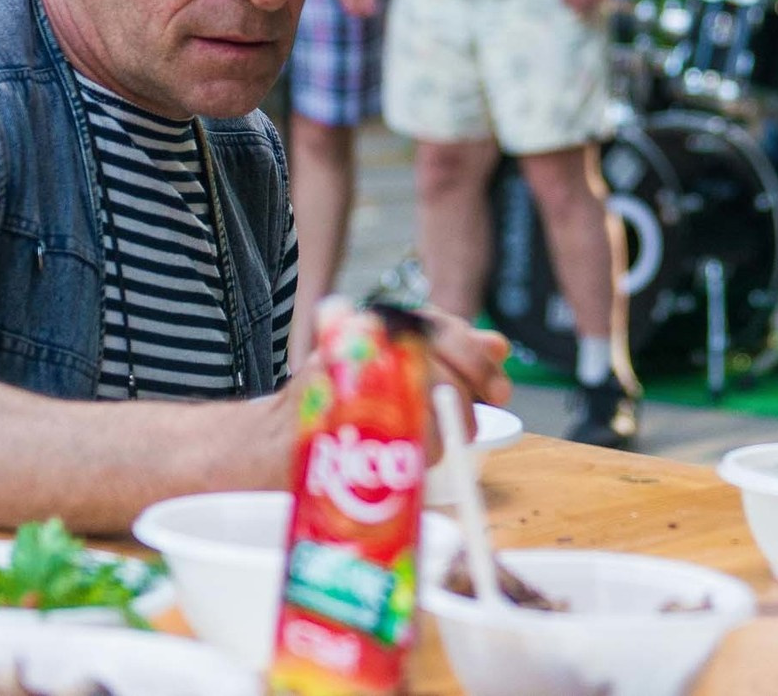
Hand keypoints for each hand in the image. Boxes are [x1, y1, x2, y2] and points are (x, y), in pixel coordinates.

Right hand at [274, 301, 511, 466]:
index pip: (440, 327)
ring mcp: (339, 368)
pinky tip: (407, 455)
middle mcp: (360, 334)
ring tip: (437, 443)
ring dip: (438, 426)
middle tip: (472, 424)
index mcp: (382, 322)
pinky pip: (386, 429)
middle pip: (432, 359)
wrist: (276, 438)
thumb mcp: (403, 372)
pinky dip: (407, 448)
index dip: (477, 359)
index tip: (501, 391)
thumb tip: (498, 345)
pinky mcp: (325, 407)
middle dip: (464, 396)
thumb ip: (451, 355)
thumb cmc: (345, 405)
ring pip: (413, 394)